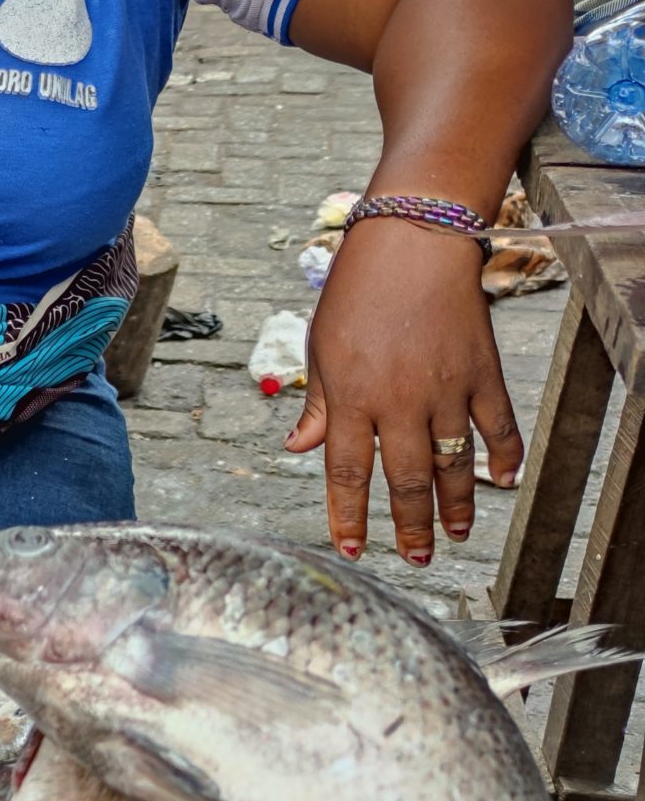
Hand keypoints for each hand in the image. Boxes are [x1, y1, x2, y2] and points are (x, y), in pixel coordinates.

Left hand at [285, 216, 520, 563]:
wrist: (412, 242)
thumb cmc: (356, 293)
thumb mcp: (320, 348)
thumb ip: (316, 405)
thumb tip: (296, 448)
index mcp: (352, 396)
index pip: (347, 471)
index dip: (348, 515)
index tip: (351, 547)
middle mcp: (400, 400)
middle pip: (406, 479)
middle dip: (408, 525)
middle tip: (415, 558)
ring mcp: (446, 389)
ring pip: (454, 463)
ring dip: (455, 505)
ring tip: (452, 535)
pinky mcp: (482, 373)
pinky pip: (498, 427)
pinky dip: (504, 457)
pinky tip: (503, 482)